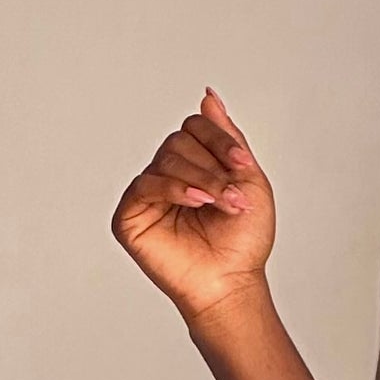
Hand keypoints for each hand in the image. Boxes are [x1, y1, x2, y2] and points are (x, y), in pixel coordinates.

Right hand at [111, 87, 276, 320]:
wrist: (232, 283)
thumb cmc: (242, 242)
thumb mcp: (249, 180)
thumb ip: (227, 137)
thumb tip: (208, 96)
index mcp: (192, 165)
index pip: (194, 127)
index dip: (219, 140)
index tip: (243, 164)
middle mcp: (167, 174)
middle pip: (180, 142)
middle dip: (214, 169)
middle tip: (235, 198)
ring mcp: (147, 194)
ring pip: (167, 160)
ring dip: (203, 181)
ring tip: (223, 205)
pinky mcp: (130, 215)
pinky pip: (146, 184)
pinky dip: (175, 189)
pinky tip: (197, 203)